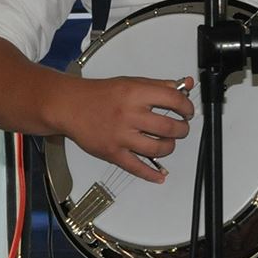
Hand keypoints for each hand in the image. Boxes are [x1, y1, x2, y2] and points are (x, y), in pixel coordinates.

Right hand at [63, 74, 195, 184]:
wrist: (70, 106)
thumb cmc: (100, 94)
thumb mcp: (131, 82)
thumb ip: (159, 86)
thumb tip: (186, 85)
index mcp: (135, 94)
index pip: (173, 100)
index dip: (186, 107)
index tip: (187, 111)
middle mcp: (129, 114)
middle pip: (168, 127)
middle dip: (182, 130)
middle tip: (181, 128)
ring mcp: (121, 136)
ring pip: (157, 148)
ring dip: (170, 147)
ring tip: (168, 143)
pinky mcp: (112, 153)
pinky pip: (136, 167)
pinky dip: (151, 174)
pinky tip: (160, 175)